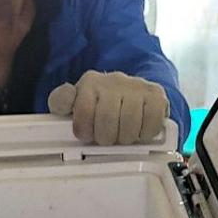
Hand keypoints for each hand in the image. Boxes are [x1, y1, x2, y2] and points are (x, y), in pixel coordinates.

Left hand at [47, 70, 168, 146]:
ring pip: (129, 123)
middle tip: (107, 137)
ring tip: (122, 135)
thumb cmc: (100, 103)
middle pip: (107, 120)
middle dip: (106, 137)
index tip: (87, 134)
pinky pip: (151, 122)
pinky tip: (139, 131)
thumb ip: (62, 101)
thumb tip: (61, 102)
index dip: (84, 130)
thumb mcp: (76, 101)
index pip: (83, 110)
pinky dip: (145, 133)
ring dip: (125, 138)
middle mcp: (114, 80)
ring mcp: (136, 86)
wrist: (132, 91)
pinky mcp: (156, 95)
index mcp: (91, 82)